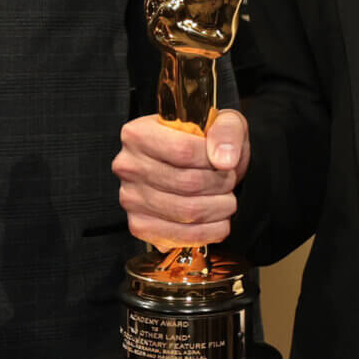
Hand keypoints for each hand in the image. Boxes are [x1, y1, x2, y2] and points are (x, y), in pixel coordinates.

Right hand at [113, 109, 247, 247]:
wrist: (194, 167)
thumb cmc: (204, 144)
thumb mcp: (223, 123)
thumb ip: (227, 132)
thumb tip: (223, 158)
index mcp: (139, 134)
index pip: (182, 150)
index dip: (212, 160)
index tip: (224, 161)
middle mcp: (129, 166)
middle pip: (186, 183)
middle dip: (220, 185)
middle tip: (228, 181)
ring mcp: (131, 198)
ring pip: (186, 211)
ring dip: (218, 209)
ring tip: (225, 200)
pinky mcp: (140, 225)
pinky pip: (179, 235)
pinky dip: (207, 232)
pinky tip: (215, 220)